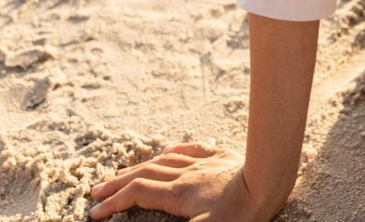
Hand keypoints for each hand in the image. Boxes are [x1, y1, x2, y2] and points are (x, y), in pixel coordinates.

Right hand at [88, 145, 281, 220]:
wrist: (270, 183)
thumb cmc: (239, 216)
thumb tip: (141, 220)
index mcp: (178, 194)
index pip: (137, 195)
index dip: (113, 204)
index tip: (94, 213)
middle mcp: (186, 175)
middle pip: (144, 174)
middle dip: (117, 183)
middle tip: (96, 190)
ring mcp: (204, 164)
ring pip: (163, 161)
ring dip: (139, 167)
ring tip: (122, 172)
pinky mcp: (222, 158)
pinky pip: (193, 150)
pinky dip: (175, 151)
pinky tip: (168, 150)